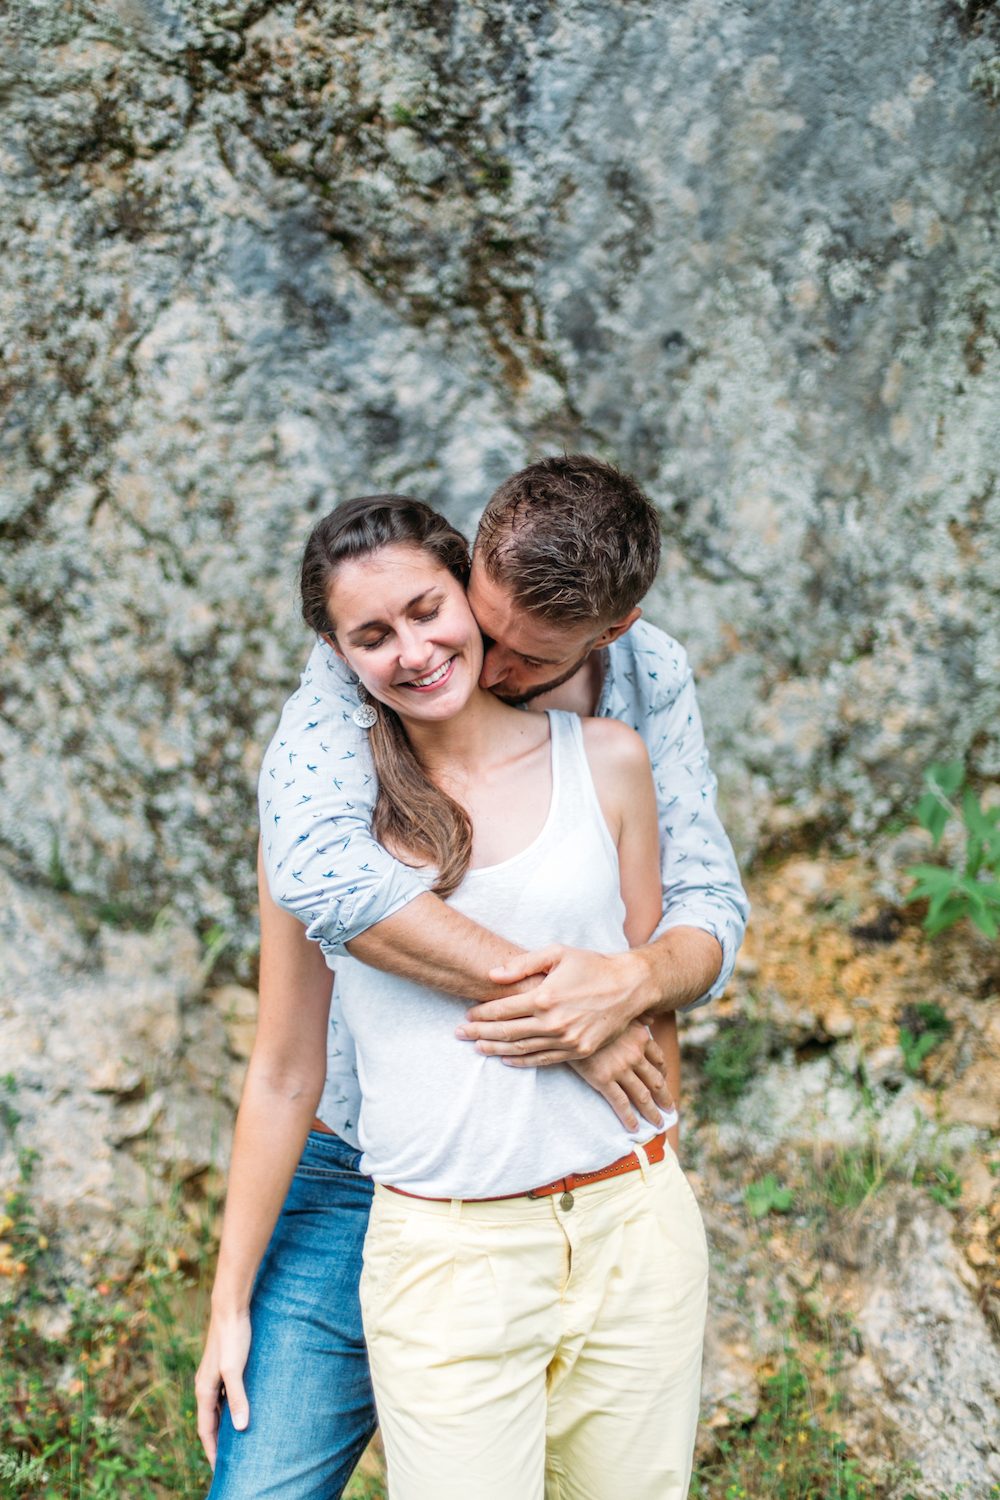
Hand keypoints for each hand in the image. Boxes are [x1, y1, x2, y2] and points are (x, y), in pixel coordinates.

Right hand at [195, 1307, 251, 1469]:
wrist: (230, 1308)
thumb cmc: (233, 1337)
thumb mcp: (235, 1369)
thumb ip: (238, 1397)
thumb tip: (240, 1428)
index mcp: (204, 1390)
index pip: (206, 1430)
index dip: (212, 1451)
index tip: (219, 1470)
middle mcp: (205, 1385)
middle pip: (209, 1422)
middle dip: (216, 1443)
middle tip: (227, 1463)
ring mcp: (213, 1376)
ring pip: (216, 1409)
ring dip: (223, 1426)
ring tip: (234, 1443)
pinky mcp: (223, 1367)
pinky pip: (223, 1396)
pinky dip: (229, 1409)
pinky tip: (241, 1410)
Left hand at [455, 945, 651, 1062]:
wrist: (629, 986)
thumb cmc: (591, 965)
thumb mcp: (557, 953)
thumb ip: (523, 963)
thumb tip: (492, 974)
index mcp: (545, 996)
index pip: (502, 1009)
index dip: (481, 1014)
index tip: (467, 1015)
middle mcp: (553, 1022)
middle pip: (507, 1032)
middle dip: (479, 1034)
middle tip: (459, 1034)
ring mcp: (567, 1040)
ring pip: (522, 1049)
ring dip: (496, 1050)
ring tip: (477, 1048)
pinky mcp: (578, 1051)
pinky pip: (543, 1060)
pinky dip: (522, 1061)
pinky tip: (506, 1059)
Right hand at [569, 1023, 673, 1129]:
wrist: (569, 1022)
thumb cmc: (592, 1014)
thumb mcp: (619, 1012)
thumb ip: (637, 1017)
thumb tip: (652, 1018)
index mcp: (641, 1037)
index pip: (658, 1059)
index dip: (663, 1073)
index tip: (664, 1081)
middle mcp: (635, 1054)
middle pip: (655, 1081)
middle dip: (664, 1098)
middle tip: (670, 1110)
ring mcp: (620, 1068)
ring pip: (642, 1096)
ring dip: (652, 1112)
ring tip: (657, 1125)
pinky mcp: (603, 1079)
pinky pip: (621, 1103)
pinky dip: (629, 1117)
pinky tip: (634, 1128)